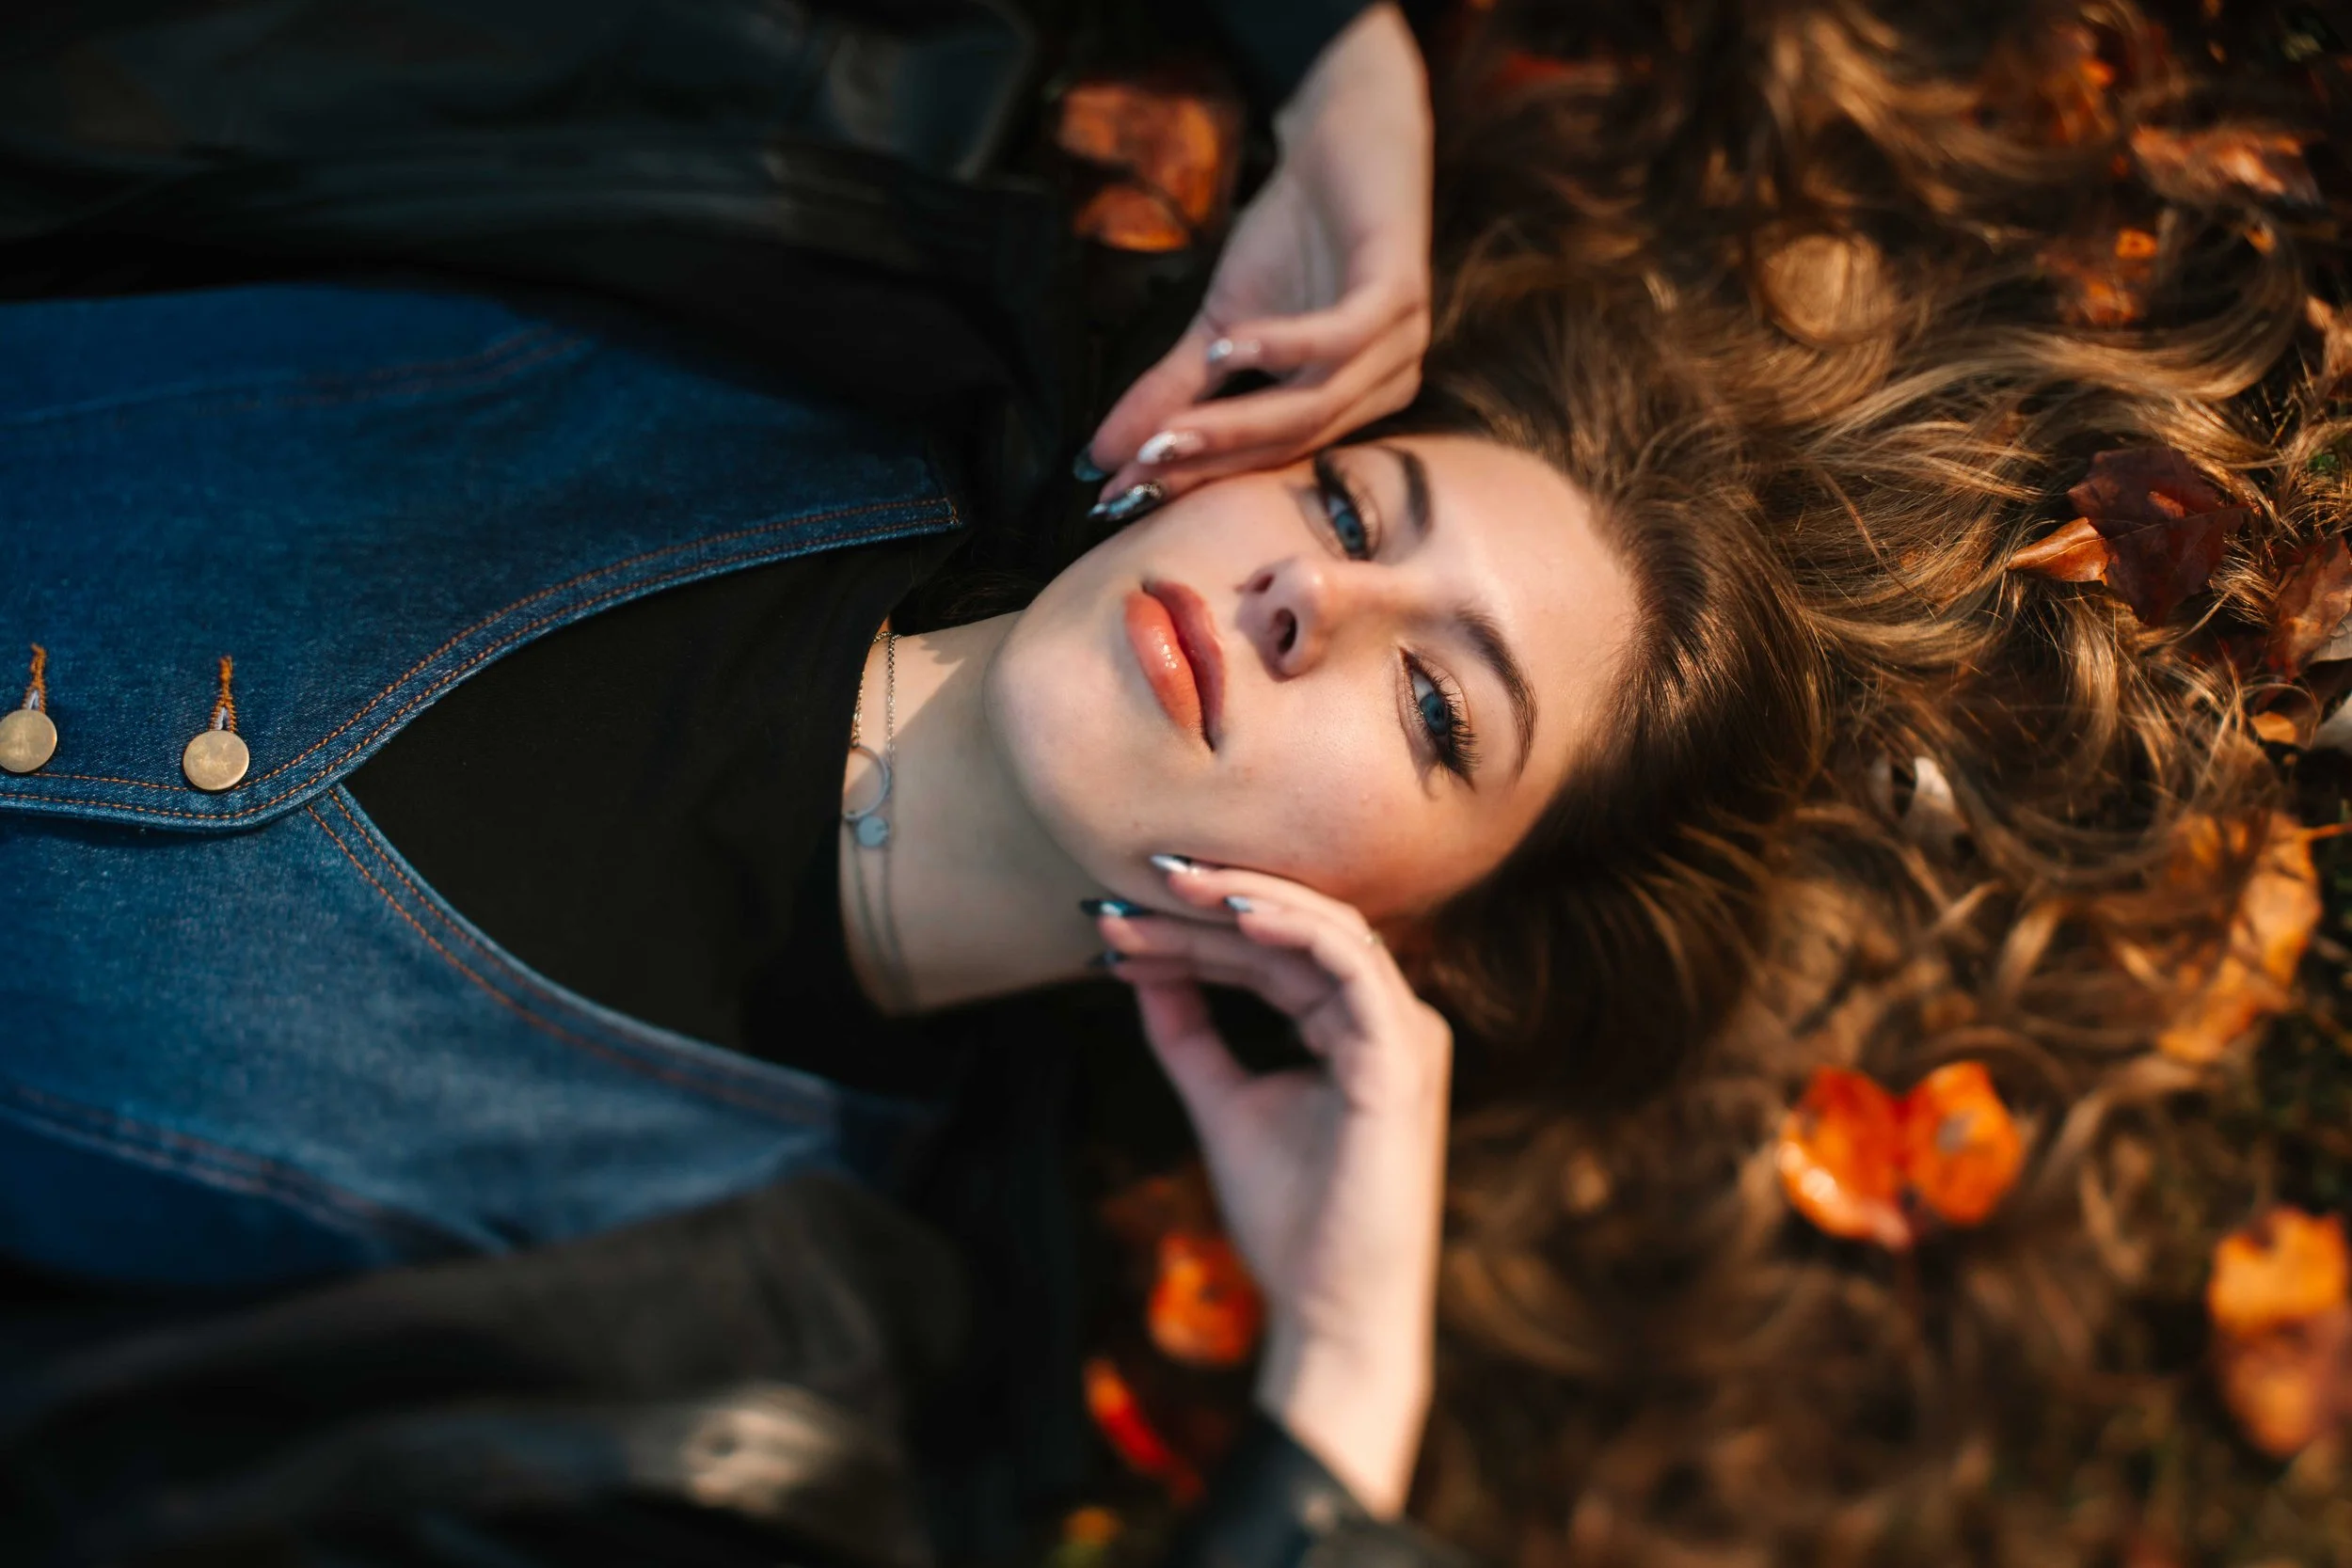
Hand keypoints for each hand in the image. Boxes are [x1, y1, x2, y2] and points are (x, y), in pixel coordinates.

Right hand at [1081, 5, 1432, 508]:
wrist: (1347, 137)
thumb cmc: (1294, 237)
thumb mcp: (1220, 321)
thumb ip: (1174, 390)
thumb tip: (1102, 452)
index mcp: (1345, 409)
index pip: (1262, 460)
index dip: (1189, 482)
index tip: (1116, 497)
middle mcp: (1382, 390)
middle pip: (1286, 445)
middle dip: (1206, 464)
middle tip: (1133, 478)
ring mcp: (1399, 346)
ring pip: (1312, 407)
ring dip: (1236, 424)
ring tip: (1168, 435)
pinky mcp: (1400, 292)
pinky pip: (1340, 338)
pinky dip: (1283, 345)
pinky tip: (1229, 343)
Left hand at [1092, 857, 1450, 1515]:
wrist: (1330, 1309)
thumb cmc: (1291, 1219)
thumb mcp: (1221, 1102)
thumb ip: (1188, 1032)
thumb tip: (1139, 967)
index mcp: (1355, 1026)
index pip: (1270, 953)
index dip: (1191, 931)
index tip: (1111, 925)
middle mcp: (1388, 1018)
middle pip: (1291, 932)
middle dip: (1205, 907)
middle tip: (1128, 882)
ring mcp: (1403, 1033)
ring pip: (1322, 930)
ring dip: (1241, 900)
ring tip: (1169, 883)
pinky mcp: (1402, 1057)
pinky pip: (1351, 963)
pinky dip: (1293, 927)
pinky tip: (1233, 912)